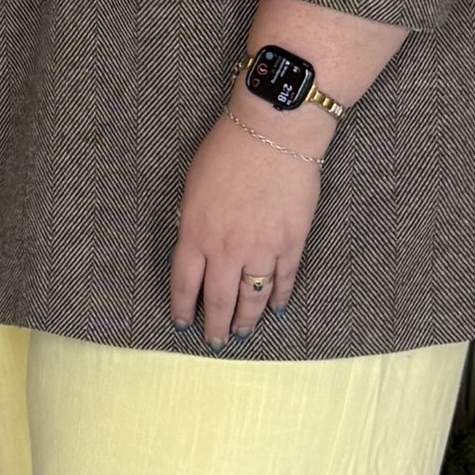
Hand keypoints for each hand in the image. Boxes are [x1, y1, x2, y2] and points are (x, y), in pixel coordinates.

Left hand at [170, 111, 324, 343]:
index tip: (182, 322)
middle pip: (219, 299)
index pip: (184, 284)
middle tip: (216, 341)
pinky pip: (284, 280)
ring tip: (243, 332)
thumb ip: (193, 222)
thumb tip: (196, 245)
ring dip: (247, 318)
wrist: (273, 133)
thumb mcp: (194, 187)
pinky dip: (280, 298)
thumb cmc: (228, 150)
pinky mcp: (292, 243)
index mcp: (196, 233)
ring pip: (253, 297)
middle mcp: (227, 249)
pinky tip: (277, 309)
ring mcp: (262, 249)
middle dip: (216, 325)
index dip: (183, 307)